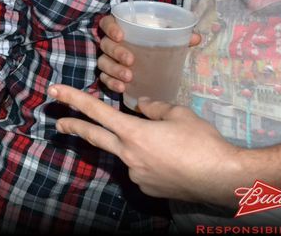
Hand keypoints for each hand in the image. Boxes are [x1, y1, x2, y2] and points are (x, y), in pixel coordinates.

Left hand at [49, 84, 242, 205]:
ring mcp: (137, 175)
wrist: (224, 178)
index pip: (97, 112)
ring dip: (137, 146)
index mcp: (133, 133)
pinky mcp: (148, 189)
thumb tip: (141, 107)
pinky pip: (142, 169)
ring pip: (128, 153)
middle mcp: (129, 156)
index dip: (74, 99)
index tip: (55, 92)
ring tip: (171, 145)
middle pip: (95, 137)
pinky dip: (151, 161)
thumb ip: (154, 108)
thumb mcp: (179, 114)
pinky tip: (172, 161)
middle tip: (59, 123)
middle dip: (75, 127)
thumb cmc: (203, 142)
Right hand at [97, 14, 201, 93]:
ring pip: (103, 62)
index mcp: (121, 28)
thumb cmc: (155, 44)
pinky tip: (122, 88)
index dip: (111, 27)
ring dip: (114, 69)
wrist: (152, 64)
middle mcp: (111, 42)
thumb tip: (195, 38)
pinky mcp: (109, 74)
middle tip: (131, 60)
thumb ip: (179, 36)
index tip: (121, 35)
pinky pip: (104, 78)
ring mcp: (108, 59)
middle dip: (117, 52)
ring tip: (129, 77)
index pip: (107, 22)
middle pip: (105, 44)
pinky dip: (111, 83)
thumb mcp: (166, 38)